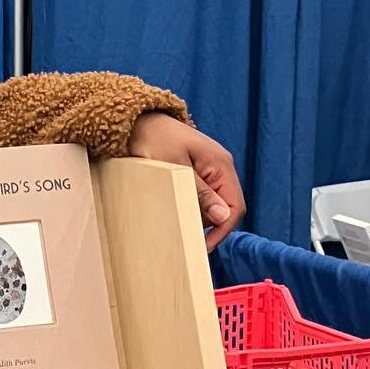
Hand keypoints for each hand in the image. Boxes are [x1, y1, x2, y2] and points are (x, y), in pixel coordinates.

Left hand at [127, 113, 244, 252]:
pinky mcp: (195, 173)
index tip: (202, 246)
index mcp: (221, 165)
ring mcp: (208, 170)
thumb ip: (199, 193)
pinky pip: (200, 196)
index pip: (234, 206)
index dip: (222, 230)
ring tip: (177, 227)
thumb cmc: (154, 139)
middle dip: (210, 226)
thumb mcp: (175, 169)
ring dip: (198, 217)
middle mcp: (220, 168)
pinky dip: (190, 208)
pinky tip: (174, 212)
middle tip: (187, 241)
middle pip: (225, 208)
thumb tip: (222, 216)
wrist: (135, 122)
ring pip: (212, 204)